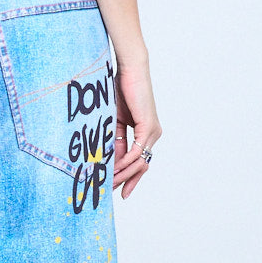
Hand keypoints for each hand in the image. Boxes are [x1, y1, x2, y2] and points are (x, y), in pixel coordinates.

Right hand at [113, 60, 161, 199]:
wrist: (129, 70)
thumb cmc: (119, 89)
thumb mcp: (114, 121)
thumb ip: (115, 140)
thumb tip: (109, 160)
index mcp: (145, 133)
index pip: (138, 161)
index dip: (127, 177)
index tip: (115, 189)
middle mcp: (152, 134)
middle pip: (141, 166)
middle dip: (126, 181)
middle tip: (111, 192)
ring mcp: (152, 131)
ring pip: (139, 161)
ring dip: (124, 174)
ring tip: (109, 182)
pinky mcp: (149, 126)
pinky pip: (137, 151)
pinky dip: (126, 161)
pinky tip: (114, 168)